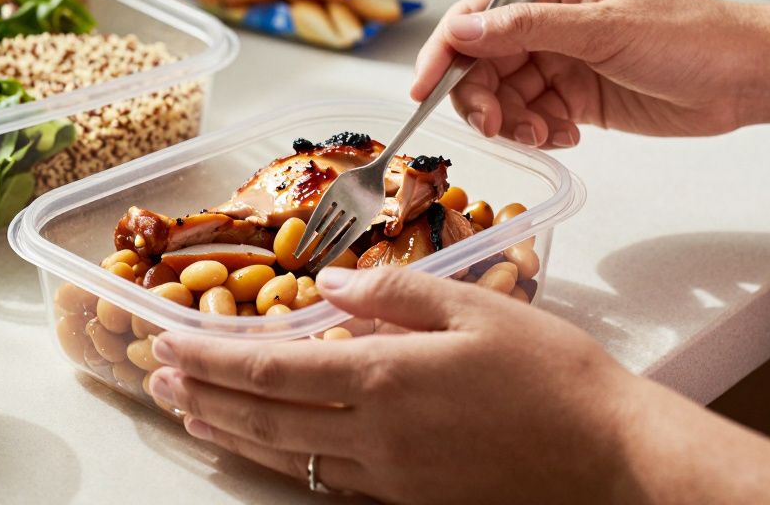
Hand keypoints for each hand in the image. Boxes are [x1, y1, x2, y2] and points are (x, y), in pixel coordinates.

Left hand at [147, 267, 635, 503]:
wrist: (612, 457)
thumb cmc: (553, 375)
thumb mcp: (476, 308)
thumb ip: (394, 292)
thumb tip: (329, 285)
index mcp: (384, 377)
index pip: (271, 367)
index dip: (211, 358)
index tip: (168, 344)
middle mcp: (373, 434)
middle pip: (264, 416)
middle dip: (202, 396)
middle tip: (157, 380)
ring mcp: (389, 475)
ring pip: (286, 454)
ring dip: (229, 433)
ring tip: (188, 415)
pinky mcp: (409, 499)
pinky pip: (327, 481)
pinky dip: (281, 462)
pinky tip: (266, 449)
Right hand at [410, 0, 769, 146]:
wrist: (747, 78)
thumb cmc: (690, 36)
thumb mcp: (604, 28)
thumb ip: (529, 28)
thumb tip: (465, 29)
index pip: (475, 18)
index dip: (443, 53)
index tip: (423, 89)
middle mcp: (547, 25)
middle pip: (481, 65)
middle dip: (480, 98)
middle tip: (495, 126)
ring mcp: (560, 64)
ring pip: (503, 98)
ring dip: (512, 122)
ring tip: (545, 135)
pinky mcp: (575, 100)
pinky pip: (532, 119)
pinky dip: (539, 134)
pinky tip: (568, 136)